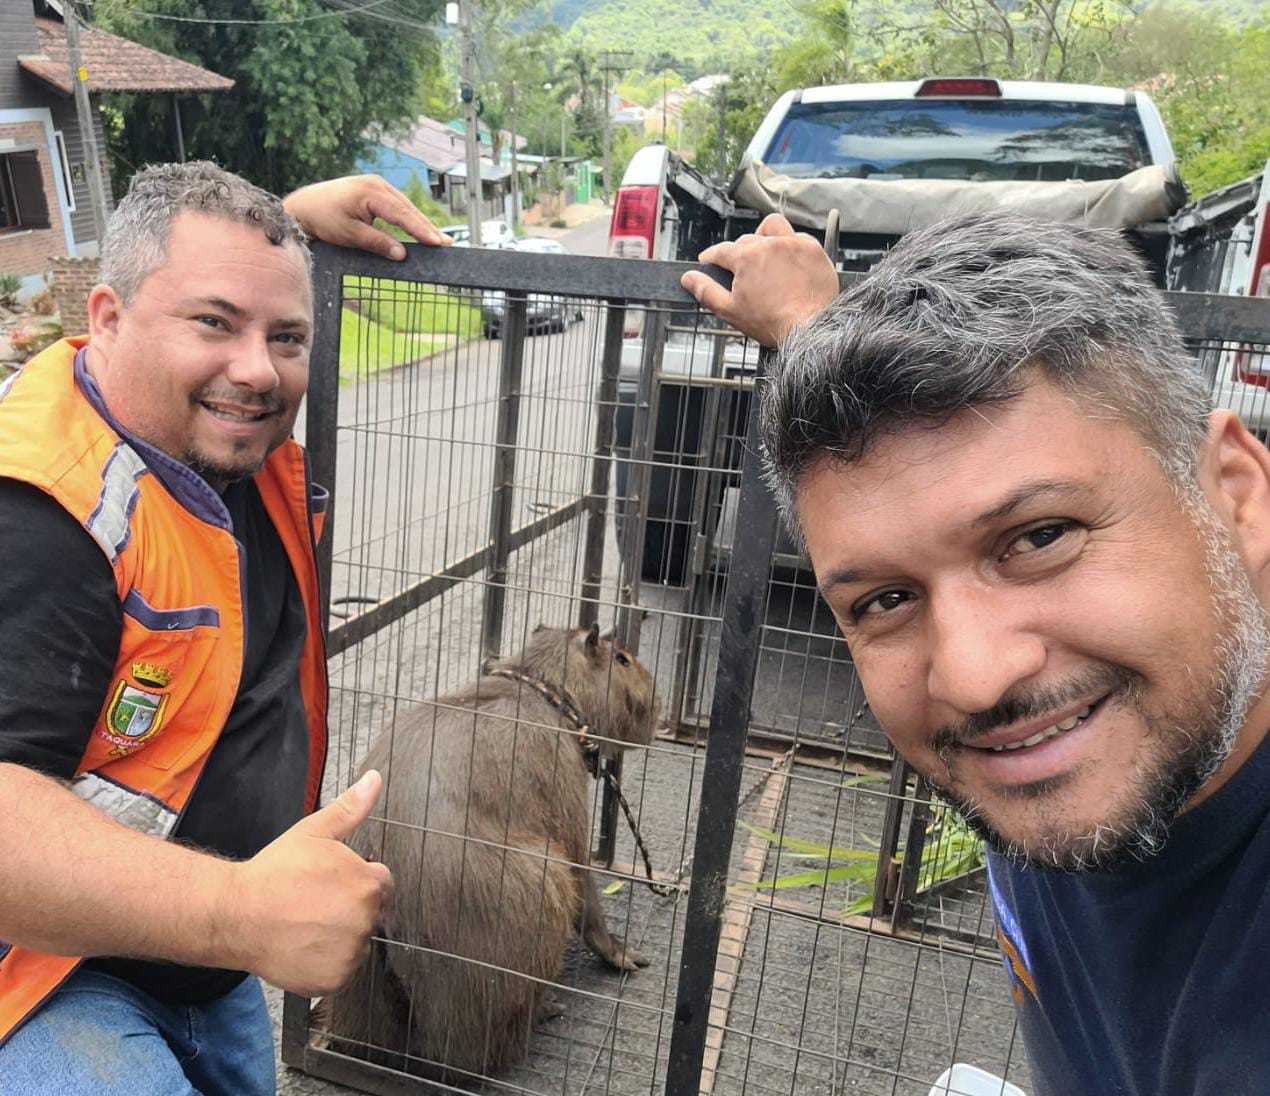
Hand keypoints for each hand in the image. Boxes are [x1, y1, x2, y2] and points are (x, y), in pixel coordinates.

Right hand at [222, 770, 392, 996]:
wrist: (235, 915)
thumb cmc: (274, 873)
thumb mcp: (314, 832)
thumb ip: (351, 808)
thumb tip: (374, 780)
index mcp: (368, 884)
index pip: (380, 883)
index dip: (354, 879)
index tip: (328, 882)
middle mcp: (366, 921)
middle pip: (369, 913)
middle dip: (348, 906)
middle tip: (312, 903)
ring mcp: (350, 954)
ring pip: (356, 941)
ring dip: (339, 935)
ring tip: (305, 924)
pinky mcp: (334, 980)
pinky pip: (342, 969)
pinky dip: (327, 962)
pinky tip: (303, 945)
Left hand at [283, 175, 449, 258]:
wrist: (304, 206)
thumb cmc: (323, 218)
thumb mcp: (350, 234)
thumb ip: (377, 243)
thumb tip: (401, 254)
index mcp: (371, 191)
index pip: (402, 214)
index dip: (421, 230)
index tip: (437, 243)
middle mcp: (377, 184)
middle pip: (408, 209)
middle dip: (427, 228)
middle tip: (446, 244)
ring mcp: (377, 186)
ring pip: (405, 207)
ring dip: (421, 224)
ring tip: (439, 239)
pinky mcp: (375, 191)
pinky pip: (398, 206)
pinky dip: (410, 219)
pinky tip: (421, 229)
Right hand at [680, 213, 838, 346]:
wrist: (810, 329)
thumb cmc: (772, 322)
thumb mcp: (730, 311)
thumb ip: (706, 291)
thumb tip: (689, 278)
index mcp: (746, 257)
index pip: (720, 251)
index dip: (710, 258)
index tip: (708, 262)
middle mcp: (769, 244)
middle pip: (745, 240)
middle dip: (738, 253)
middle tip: (740, 273)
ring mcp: (793, 244)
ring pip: (772, 227)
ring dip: (764, 235)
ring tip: (763, 252)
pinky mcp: (813, 250)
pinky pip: (798, 237)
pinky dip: (790, 245)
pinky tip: (788, 261)